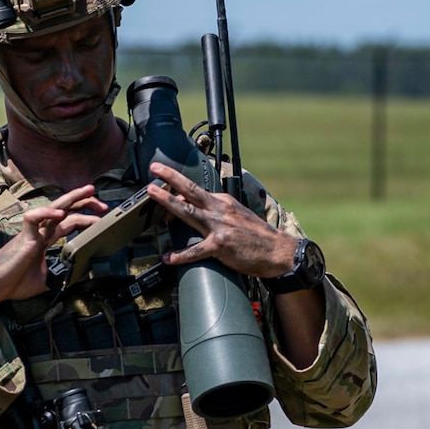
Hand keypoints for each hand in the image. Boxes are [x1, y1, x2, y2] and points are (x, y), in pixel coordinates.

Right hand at [0, 186, 105, 341]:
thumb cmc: (12, 283)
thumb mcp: (44, 281)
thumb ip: (59, 276)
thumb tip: (76, 279)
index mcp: (44, 240)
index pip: (68, 221)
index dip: (84, 216)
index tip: (100, 216)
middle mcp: (39, 233)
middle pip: (64, 209)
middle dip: (84, 202)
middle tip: (103, 202)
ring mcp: (31, 233)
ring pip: (52, 208)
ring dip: (72, 199)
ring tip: (88, 193)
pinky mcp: (22, 238)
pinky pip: (32, 218)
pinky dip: (45, 213)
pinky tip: (59, 214)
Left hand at [146, 163, 298, 278]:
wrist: (277, 251)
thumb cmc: (258, 236)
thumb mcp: (238, 215)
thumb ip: (218, 211)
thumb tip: (198, 210)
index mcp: (224, 202)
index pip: (196, 191)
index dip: (178, 189)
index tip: (164, 183)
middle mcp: (220, 210)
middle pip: (191, 190)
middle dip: (171, 178)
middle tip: (154, 170)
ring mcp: (219, 227)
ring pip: (189, 211)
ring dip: (168, 202)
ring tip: (152, 195)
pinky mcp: (220, 246)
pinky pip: (196, 250)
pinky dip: (180, 255)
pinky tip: (168, 258)